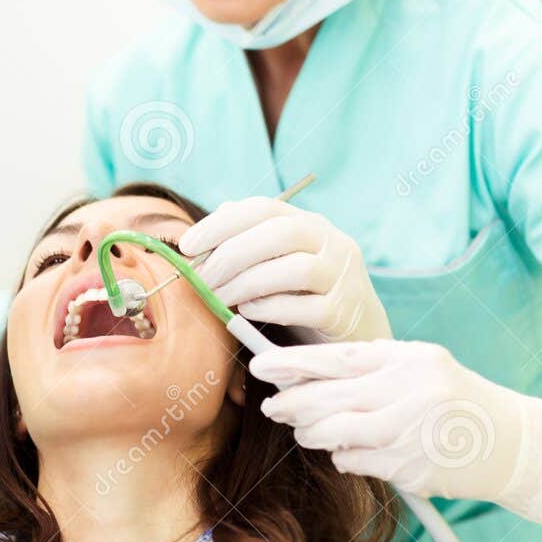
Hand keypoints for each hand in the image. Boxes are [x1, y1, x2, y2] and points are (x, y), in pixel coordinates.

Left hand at [179, 197, 390, 342]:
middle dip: (232, 254)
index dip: (222, 224)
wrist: (354, 332)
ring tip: (219, 298)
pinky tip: (248, 312)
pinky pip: (306, 307)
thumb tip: (212, 222)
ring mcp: (343, 276)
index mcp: (309, 223)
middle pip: (280, 233)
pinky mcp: (345, 312)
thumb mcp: (277, 262)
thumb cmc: (303, 295)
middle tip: (201, 278)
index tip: (187, 245)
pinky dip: (271, 308)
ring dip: (246, 283)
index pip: (263, 208)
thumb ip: (249, 241)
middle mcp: (331, 242)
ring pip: (294, 269)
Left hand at [251, 340, 541, 527]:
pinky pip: (354, 462)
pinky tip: (349, 451)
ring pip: (334, 434)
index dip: (294, 363)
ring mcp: (410, 434)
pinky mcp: (410, 469)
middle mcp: (409, 393)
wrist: (514, 444)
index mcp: (409, 360)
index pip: (338, 358)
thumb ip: (371, 366)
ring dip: (312, 433)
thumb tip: (306, 372)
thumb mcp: (421, 366)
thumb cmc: (456, 399)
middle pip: (329, 398)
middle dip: (292, 403)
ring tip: (308, 430)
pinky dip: (343, 457)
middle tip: (272, 406)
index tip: (261, 366)